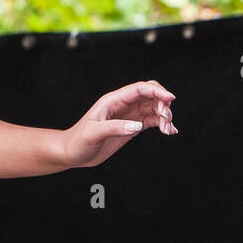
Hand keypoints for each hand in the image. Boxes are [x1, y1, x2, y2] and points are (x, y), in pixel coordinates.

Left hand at [60, 80, 176, 168]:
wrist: (71, 153)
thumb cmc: (77, 142)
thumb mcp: (93, 134)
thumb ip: (114, 128)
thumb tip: (137, 126)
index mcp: (112, 101)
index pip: (139, 89)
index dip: (157, 91)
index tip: (170, 99)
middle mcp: (122, 105)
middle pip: (150, 95)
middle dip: (163, 103)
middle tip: (165, 119)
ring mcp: (128, 115)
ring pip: (154, 108)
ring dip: (165, 116)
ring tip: (167, 130)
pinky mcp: (132, 126)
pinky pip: (152, 120)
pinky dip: (163, 124)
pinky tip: (169, 132)